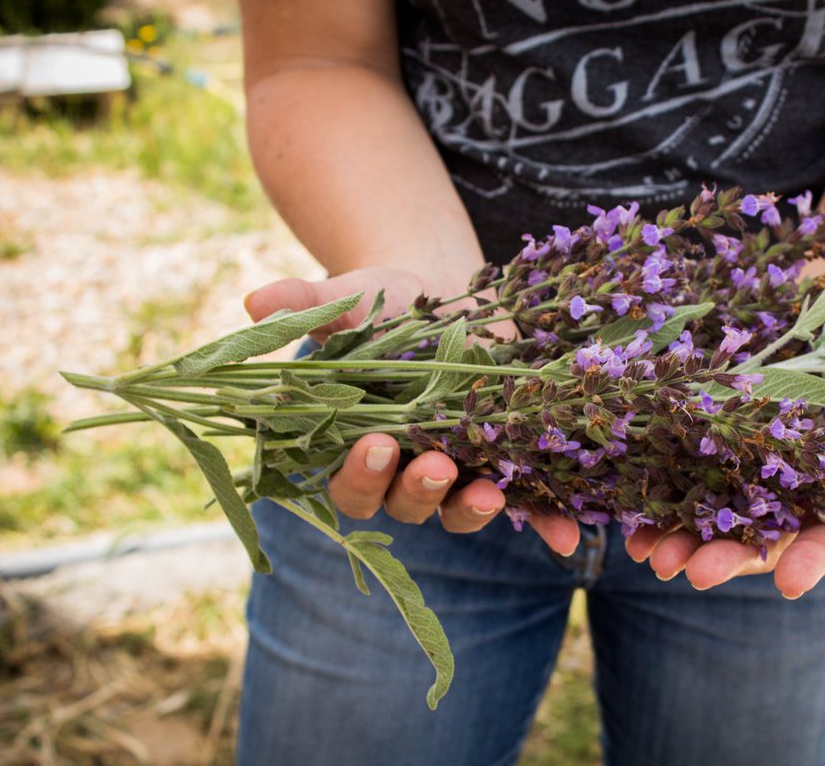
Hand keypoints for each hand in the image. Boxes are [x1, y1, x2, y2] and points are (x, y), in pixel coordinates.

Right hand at [244, 267, 580, 555]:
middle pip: (403, 503)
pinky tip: (568, 538)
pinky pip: (524, 504)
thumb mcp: (349, 298)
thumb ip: (307, 305)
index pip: (347, 481)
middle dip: (417, 489)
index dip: (358, 472)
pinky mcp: (501, 460)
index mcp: (356, 444)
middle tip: (435, 466)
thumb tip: (256, 300)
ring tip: (489, 491)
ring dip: (473, 508)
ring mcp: (455, 469)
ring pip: (458, 509)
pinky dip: (545, 522)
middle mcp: (402, 468)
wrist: (444, 287)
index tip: (373, 443)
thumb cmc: (382, 298)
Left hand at [624, 346, 824, 597]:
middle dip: (727, 555)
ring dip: (677, 536)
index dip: (811, 556)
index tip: (790, 583)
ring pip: (707, 510)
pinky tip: (621, 513)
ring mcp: (742, 467)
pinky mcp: (703, 436)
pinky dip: (649, 491)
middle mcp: (788, 488)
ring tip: (647, 554)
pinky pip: (672, 469)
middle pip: (756, 531)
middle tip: (692, 574)